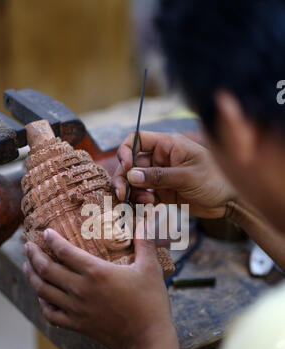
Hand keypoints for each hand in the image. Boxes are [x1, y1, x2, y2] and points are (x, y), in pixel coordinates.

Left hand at [23, 226, 172, 348]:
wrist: (147, 338)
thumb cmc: (150, 302)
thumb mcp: (150, 268)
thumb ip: (145, 243)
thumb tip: (144, 222)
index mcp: (96, 272)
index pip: (64, 251)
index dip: (52, 240)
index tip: (45, 232)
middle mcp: (80, 289)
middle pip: (47, 269)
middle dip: (33, 255)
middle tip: (27, 246)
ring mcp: (76, 309)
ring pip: (43, 291)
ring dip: (32, 276)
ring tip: (26, 267)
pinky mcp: (78, 325)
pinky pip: (51, 314)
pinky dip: (42, 304)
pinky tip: (41, 298)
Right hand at [114, 131, 236, 218]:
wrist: (230, 201)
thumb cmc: (215, 180)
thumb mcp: (187, 176)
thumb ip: (159, 176)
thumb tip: (131, 176)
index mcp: (167, 145)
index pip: (137, 139)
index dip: (126, 151)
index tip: (126, 167)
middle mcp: (160, 158)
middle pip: (131, 163)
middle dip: (124, 177)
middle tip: (121, 193)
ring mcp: (160, 176)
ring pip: (135, 181)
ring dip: (131, 191)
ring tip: (141, 202)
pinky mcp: (162, 192)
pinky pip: (143, 194)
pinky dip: (141, 201)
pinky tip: (149, 206)